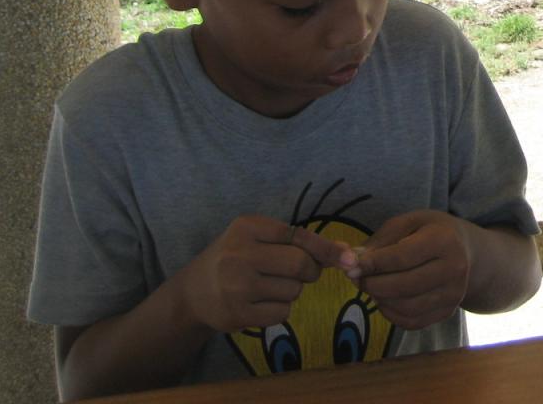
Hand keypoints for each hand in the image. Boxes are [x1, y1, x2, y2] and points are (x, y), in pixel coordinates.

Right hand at [180, 216, 356, 333]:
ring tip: (270, 286)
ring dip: (292, 291)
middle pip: (300, 264)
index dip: (326, 248)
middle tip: (301, 272)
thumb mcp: (259, 239)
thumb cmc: (235, 258)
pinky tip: (261, 303)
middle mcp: (239, 254)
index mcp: (246, 227)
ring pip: (293, 291)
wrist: (194, 292)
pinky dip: (280, 309)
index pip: (298, 235)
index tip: (348, 258)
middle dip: (310, 271)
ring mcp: (236, 286)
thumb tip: (347, 253)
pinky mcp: (237, 314)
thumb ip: (300, 242)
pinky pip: (281, 313)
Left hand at [346, 211, 472, 329]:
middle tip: (356, 278)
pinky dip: (391, 314)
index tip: (351, 265)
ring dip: (380, 299)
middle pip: (403, 285)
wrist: (467, 251)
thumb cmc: (431, 231)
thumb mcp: (409, 222)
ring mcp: (454, 294)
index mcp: (444, 240)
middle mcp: (454, 269)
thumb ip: (381, 241)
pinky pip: (412, 322)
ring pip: (406, 307)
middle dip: (372, 284)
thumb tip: (354, 262)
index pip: (401, 257)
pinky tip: (385, 299)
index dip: (372, 264)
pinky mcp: (448, 312)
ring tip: (371, 286)